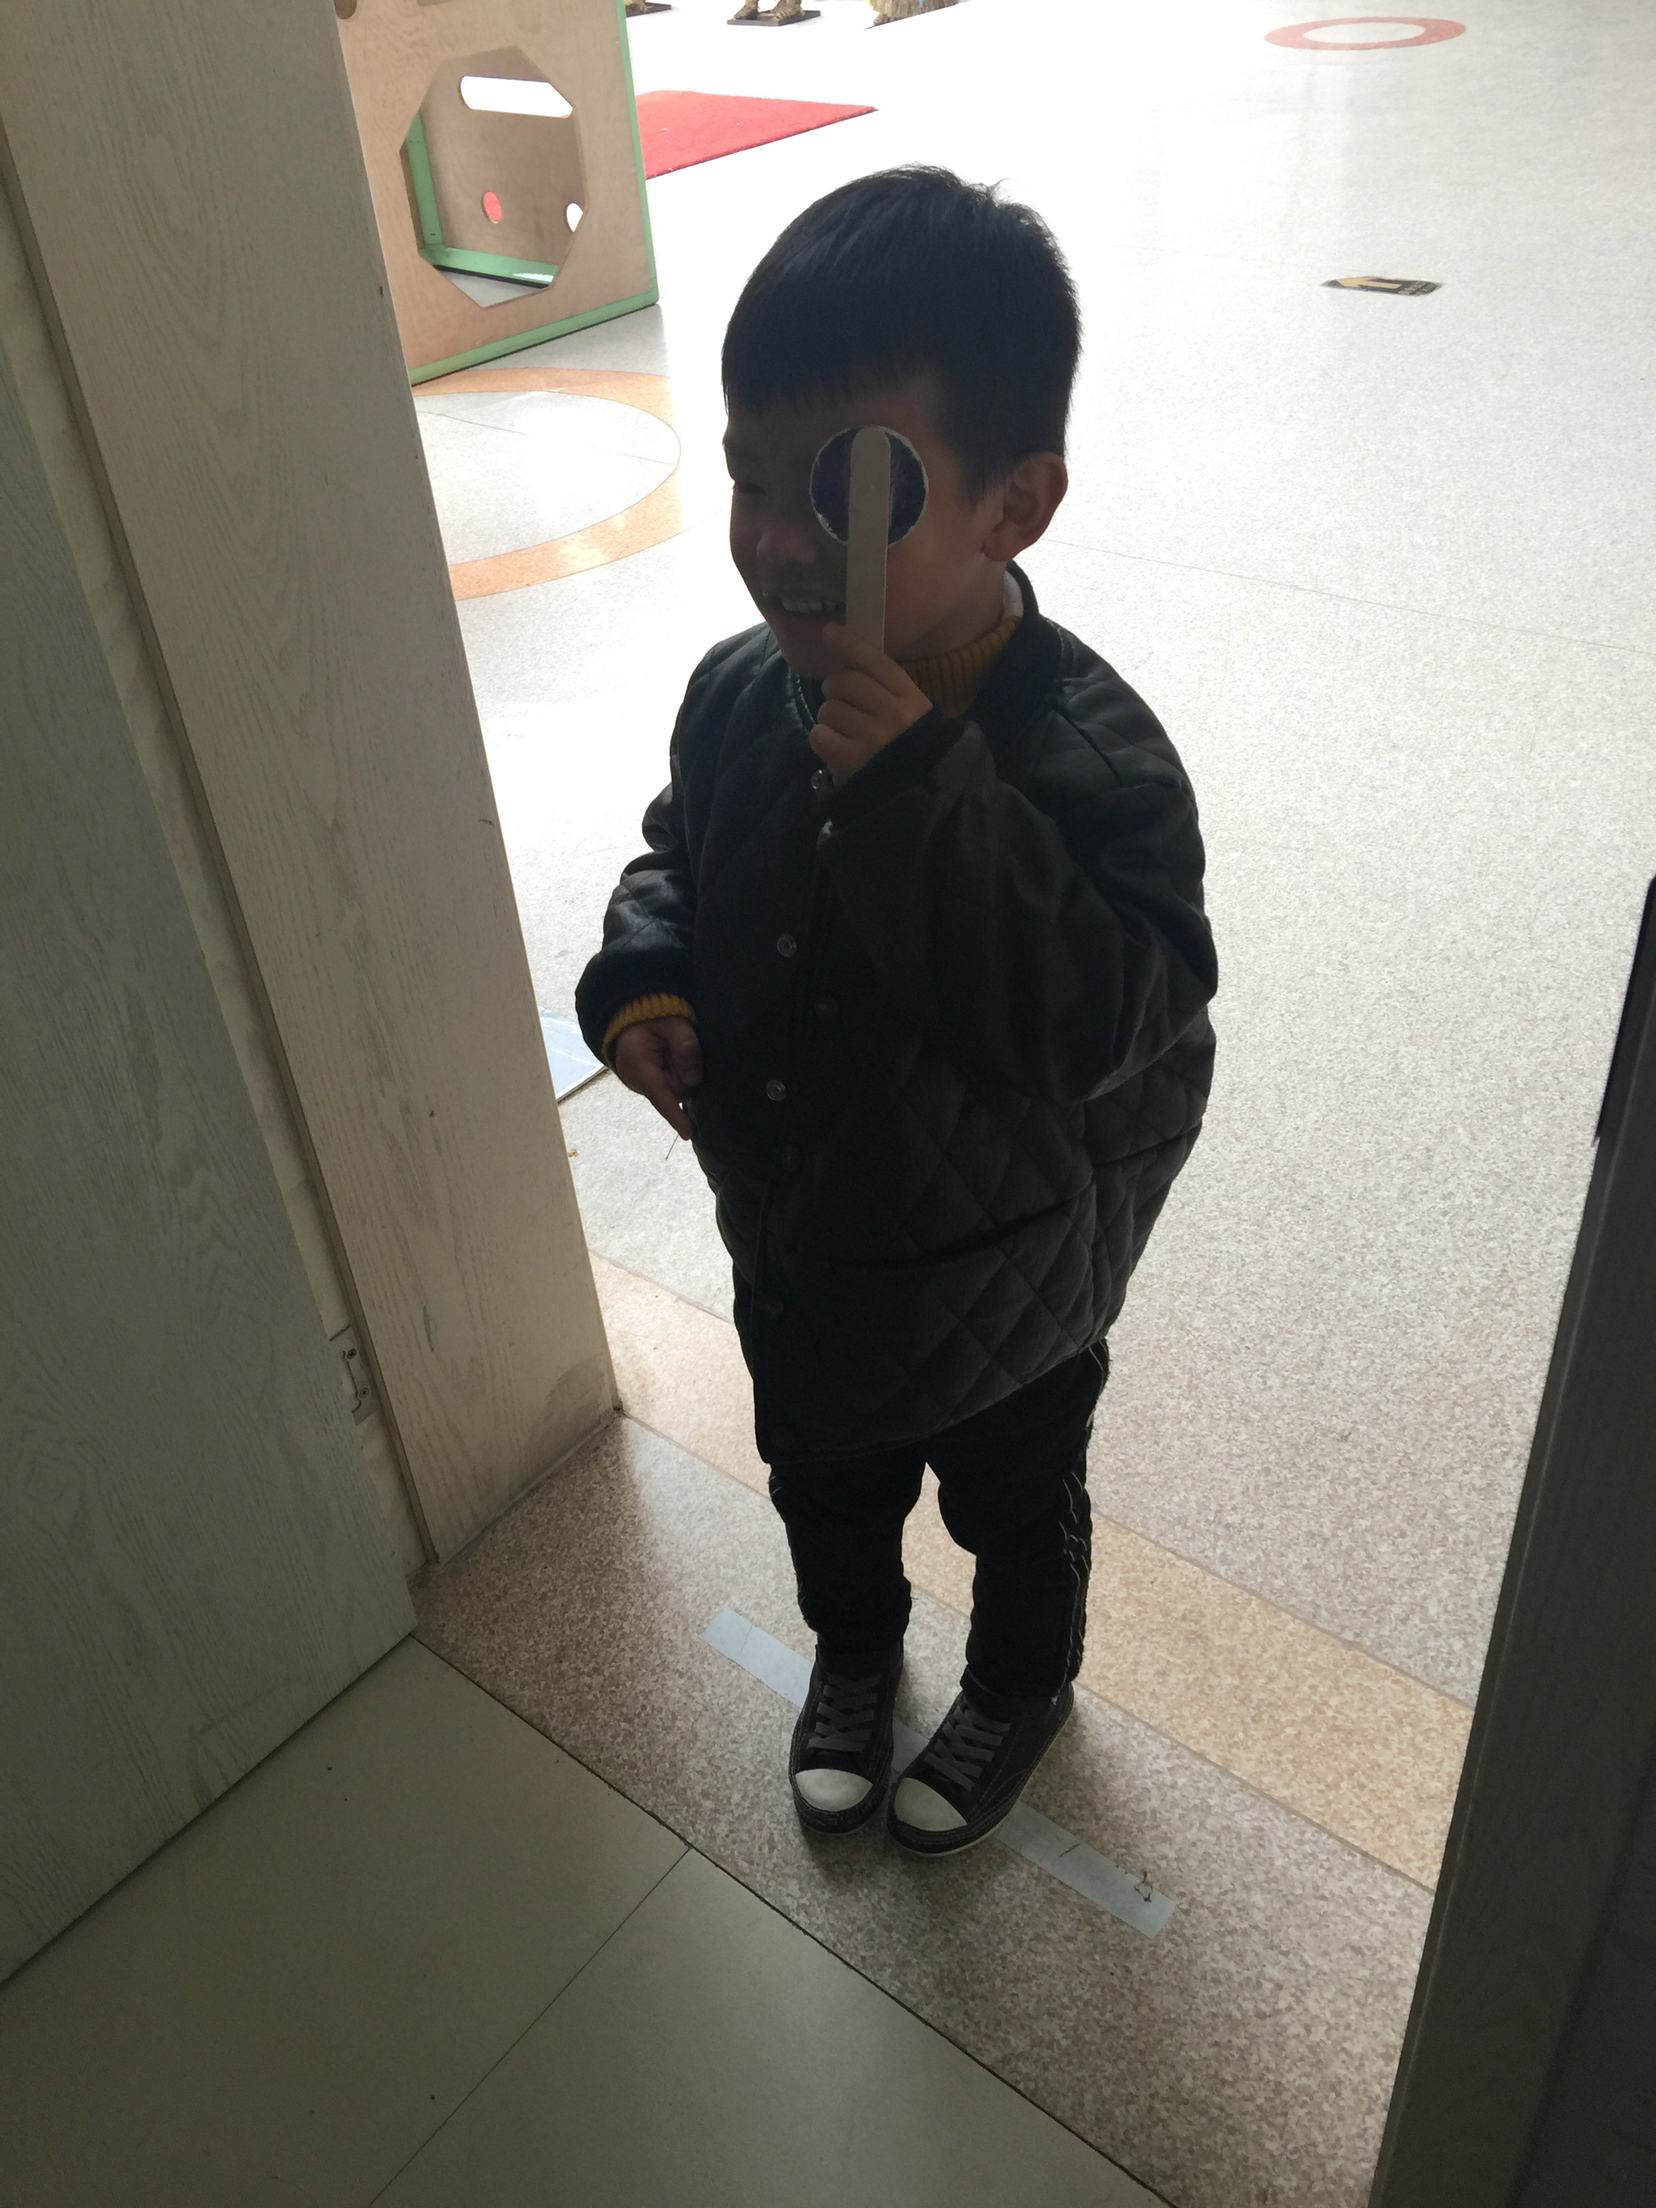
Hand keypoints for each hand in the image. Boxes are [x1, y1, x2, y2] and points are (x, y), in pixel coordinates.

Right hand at [611, 1016, 701, 1139]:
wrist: (634, 1020)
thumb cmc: (653, 1018)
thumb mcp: (673, 1024)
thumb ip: (685, 1046)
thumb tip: (694, 1079)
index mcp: (638, 1064)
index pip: (659, 1094)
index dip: (675, 1115)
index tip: (687, 1134)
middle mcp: (638, 1081)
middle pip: (676, 1090)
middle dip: (686, 1074)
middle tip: (678, 1046)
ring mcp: (645, 1086)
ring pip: (679, 1090)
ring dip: (683, 1073)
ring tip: (673, 1050)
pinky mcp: (654, 1087)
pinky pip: (676, 1086)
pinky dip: (680, 1074)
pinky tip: (674, 1059)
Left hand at [809, 625, 930, 784]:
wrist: (916, 795)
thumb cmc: (910, 750)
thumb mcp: (913, 714)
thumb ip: (886, 688)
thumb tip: (846, 656)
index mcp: (910, 699)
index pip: (876, 662)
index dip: (850, 645)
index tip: (829, 632)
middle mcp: (892, 715)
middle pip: (845, 682)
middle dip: (836, 690)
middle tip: (844, 705)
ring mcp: (870, 738)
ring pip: (829, 708)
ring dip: (831, 719)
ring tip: (847, 733)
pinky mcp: (849, 760)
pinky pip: (819, 734)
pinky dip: (823, 739)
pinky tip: (838, 748)